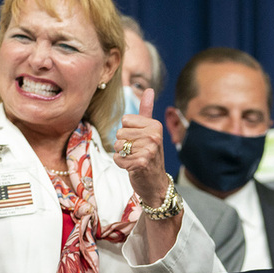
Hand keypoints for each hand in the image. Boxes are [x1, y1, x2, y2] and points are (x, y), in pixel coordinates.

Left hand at [113, 89, 169, 205]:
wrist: (156, 183)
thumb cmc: (150, 155)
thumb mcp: (150, 132)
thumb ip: (147, 110)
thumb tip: (149, 89)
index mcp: (155, 126)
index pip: (125, 120)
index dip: (128, 132)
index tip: (139, 141)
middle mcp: (154, 136)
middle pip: (119, 133)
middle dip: (123, 144)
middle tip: (136, 152)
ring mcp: (148, 150)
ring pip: (117, 146)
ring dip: (122, 155)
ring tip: (135, 159)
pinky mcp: (140, 163)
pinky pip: (117, 159)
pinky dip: (122, 165)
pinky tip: (133, 168)